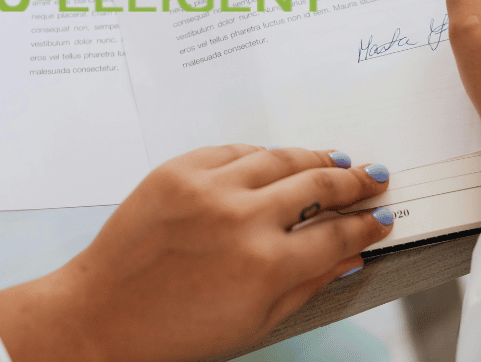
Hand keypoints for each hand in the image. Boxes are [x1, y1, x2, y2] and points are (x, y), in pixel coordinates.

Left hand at [0, 146, 392, 361]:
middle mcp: (242, 219)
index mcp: (266, 266)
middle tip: (371, 179)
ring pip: (281, 157)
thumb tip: (350, 257)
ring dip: (316, 158)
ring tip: (336, 162)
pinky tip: (278, 160)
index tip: (380, 218)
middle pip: (319, 185)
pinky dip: (261, 154)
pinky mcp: (178, 170)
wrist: (100, 315)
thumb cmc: (171, 331)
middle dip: (353, 182)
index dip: (367, 225)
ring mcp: (208, 188)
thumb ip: (309, 284)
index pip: (338, 234)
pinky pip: (234, 150)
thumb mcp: (255, 323)